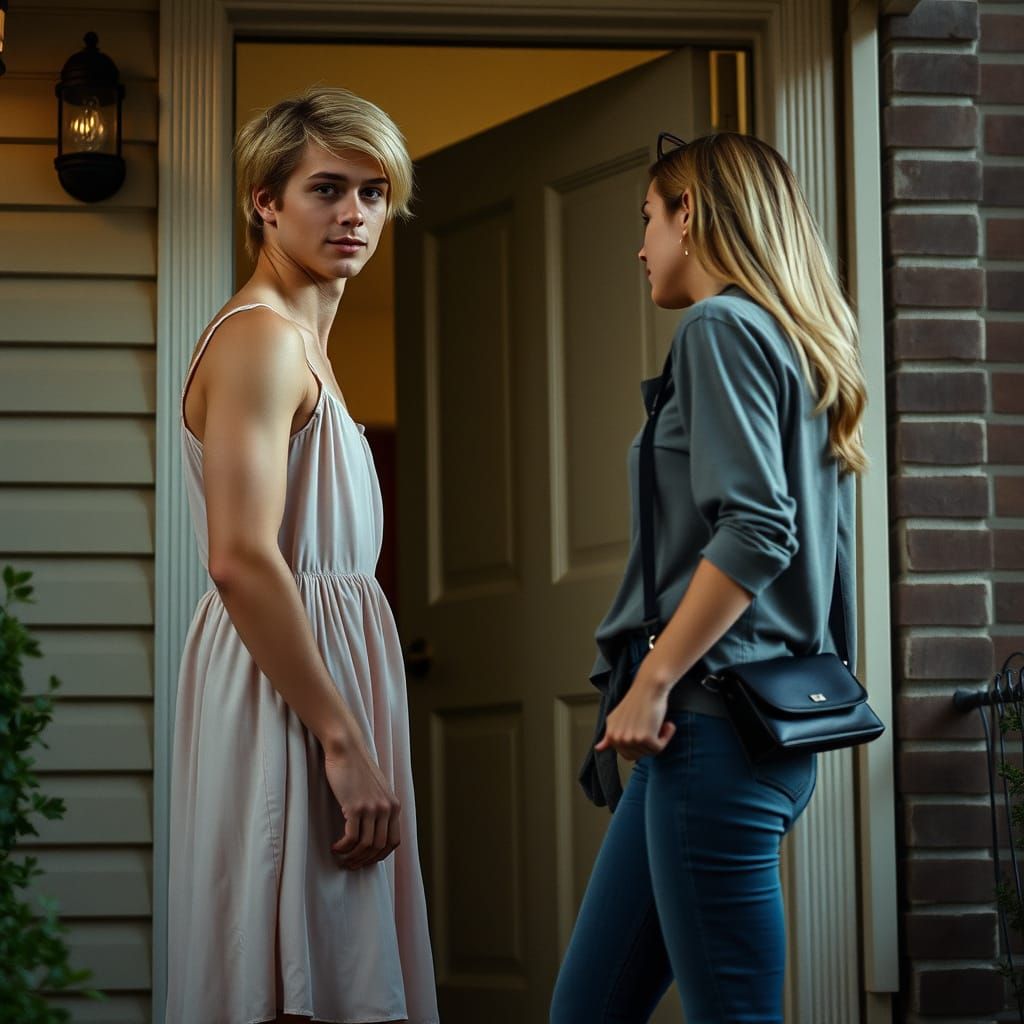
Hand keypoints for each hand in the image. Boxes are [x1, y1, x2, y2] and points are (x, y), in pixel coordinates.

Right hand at [324, 746, 401, 868]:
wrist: (346, 749)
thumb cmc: (358, 769)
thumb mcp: (377, 789)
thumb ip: (380, 807)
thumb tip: (374, 831)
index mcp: (394, 805)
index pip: (393, 841)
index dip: (380, 856)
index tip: (366, 860)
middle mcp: (386, 808)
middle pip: (378, 847)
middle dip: (363, 860)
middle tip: (350, 864)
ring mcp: (371, 808)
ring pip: (365, 845)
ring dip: (351, 856)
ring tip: (340, 857)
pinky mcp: (355, 807)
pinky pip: (351, 838)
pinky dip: (343, 847)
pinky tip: (335, 847)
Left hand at [594, 665, 675, 760]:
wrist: (649, 687)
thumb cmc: (636, 701)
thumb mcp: (616, 719)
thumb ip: (609, 736)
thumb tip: (598, 748)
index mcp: (610, 735)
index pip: (627, 755)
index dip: (639, 744)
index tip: (643, 729)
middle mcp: (618, 739)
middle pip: (638, 756)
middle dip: (648, 743)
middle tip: (651, 725)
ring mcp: (630, 739)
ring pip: (650, 752)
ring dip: (658, 737)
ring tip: (656, 721)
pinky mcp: (645, 738)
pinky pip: (660, 748)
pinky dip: (666, 735)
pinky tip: (666, 724)